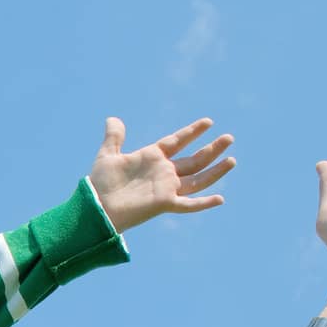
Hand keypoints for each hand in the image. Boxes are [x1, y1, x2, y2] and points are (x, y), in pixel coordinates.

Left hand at [87, 117, 234, 233]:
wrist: (95, 207)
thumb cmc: (100, 184)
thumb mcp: (108, 155)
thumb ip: (114, 137)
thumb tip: (113, 118)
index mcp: (152, 158)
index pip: (177, 141)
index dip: (192, 132)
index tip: (208, 122)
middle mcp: (162, 172)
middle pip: (193, 160)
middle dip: (211, 149)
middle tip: (229, 137)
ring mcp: (165, 188)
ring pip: (197, 179)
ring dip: (215, 170)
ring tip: (232, 159)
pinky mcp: (164, 204)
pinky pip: (188, 204)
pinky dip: (203, 203)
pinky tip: (220, 199)